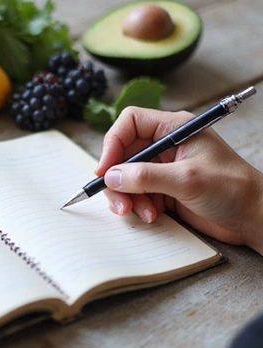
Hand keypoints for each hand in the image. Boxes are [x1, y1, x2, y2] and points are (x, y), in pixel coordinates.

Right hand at [95, 106, 262, 253]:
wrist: (253, 218)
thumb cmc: (232, 189)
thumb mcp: (186, 179)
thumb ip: (145, 176)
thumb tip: (111, 176)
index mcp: (174, 129)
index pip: (129, 123)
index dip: (112, 144)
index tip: (105, 170)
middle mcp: (165, 145)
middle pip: (122, 154)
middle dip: (117, 179)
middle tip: (119, 202)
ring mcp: (163, 168)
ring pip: (126, 177)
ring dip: (127, 197)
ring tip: (141, 213)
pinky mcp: (163, 189)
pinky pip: (136, 194)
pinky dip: (138, 207)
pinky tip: (152, 216)